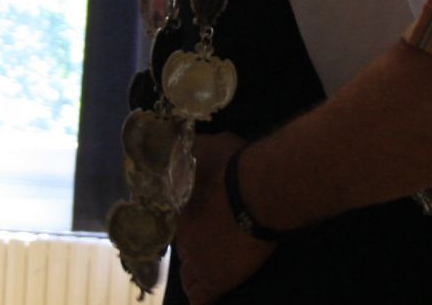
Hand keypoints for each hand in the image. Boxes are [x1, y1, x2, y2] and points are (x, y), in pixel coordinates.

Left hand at [176, 135, 275, 304]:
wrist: (259, 188)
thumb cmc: (233, 164)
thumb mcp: (207, 146)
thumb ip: (195, 151)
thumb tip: (184, 143)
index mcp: (175, 206)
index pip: (172, 222)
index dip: (186, 223)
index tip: (198, 220)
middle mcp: (181, 236)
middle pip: (183, 249)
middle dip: (193, 247)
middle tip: (211, 243)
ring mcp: (198, 260)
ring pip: (190, 277)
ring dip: (197, 275)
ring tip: (210, 275)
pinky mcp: (217, 279)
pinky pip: (202, 299)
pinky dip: (204, 300)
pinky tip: (210, 301)